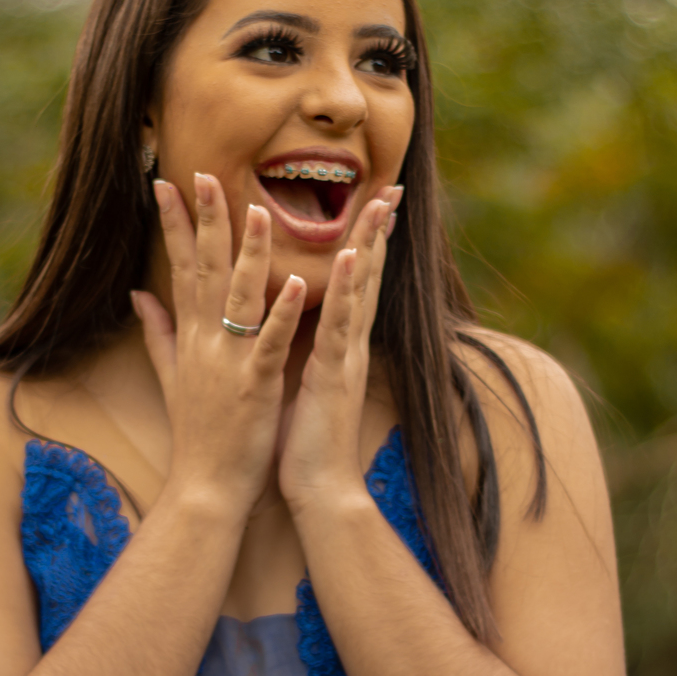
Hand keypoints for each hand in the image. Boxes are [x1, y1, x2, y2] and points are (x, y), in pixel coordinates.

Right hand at [132, 174, 305, 515]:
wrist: (205, 489)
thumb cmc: (197, 435)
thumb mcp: (169, 378)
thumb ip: (156, 333)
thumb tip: (137, 294)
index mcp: (190, 337)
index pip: (179, 268)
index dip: (173, 225)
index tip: (167, 182)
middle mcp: (205, 342)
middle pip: (204, 270)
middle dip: (205, 220)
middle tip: (208, 173)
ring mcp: (229, 363)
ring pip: (239, 297)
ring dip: (248, 253)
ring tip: (258, 210)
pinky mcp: (255, 386)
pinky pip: (270, 343)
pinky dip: (283, 313)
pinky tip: (297, 282)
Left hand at [278, 190, 398, 517]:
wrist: (318, 489)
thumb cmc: (301, 440)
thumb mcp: (293, 381)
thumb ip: (290, 347)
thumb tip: (284, 325)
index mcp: (335, 344)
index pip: (350, 284)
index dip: (360, 243)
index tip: (369, 203)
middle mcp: (348, 344)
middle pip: (367, 276)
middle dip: (377, 231)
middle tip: (393, 186)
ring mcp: (345, 356)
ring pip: (361, 290)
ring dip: (371, 245)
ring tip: (381, 202)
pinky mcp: (335, 373)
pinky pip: (343, 325)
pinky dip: (351, 290)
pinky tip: (357, 258)